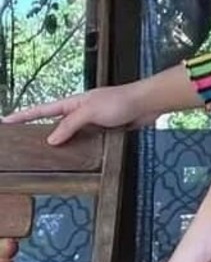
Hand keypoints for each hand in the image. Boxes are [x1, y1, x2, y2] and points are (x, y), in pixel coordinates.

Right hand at [1, 82, 155, 143]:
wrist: (146, 104)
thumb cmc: (119, 102)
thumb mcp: (90, 111)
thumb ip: (70, 125)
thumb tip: (50, 139)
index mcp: (71, 103)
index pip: (42, 110)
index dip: (23, 116)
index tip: (5, 121)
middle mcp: (79, 112)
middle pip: (54, 124)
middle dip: (38, 132)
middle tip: (22, 145)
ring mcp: (91, 122)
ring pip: (70, 135)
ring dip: (61, 145)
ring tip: (44, 158)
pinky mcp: (103, 130)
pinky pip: (86, 141)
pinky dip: (79, 149)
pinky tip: (74, 159)